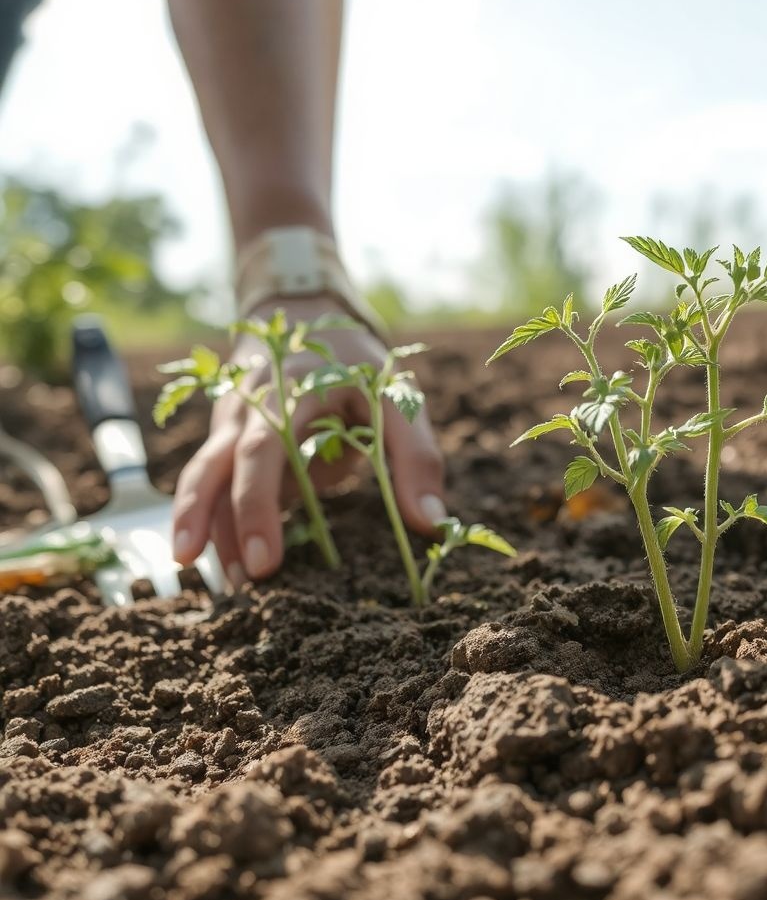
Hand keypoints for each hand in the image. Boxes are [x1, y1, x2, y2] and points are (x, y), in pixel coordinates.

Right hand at [170, 298, 446, 585]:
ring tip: (230, 585)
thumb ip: (416, 457)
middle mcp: (245, 408)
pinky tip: (229, 564)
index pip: (261, 452)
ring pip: (202, 478)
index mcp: (286, 392)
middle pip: (213, 468)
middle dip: (215, 524)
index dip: (257, 506)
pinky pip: (211, 484)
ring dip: (205, 529)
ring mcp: (228, 424)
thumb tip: (431, 525)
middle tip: (241, 581)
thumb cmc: (356, 363)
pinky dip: (214, 522)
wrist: (301, 314)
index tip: (266, 560)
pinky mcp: (226, 442)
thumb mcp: (397, 396)